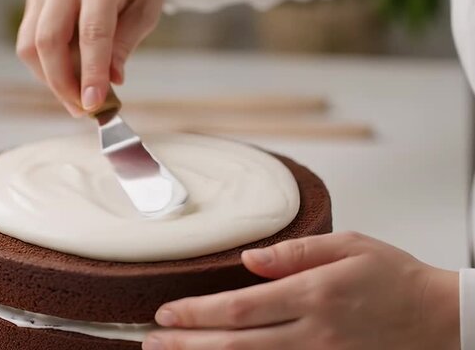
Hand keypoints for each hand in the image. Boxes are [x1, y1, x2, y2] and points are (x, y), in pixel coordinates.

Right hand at [16, 0, 163, 116]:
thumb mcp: (145, 5)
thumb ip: (126, 40)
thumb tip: (112, 79)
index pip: (91, 33)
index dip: (92, 72)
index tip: (94, 103)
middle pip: (49, 42)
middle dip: (64, 84)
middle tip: (83, 109)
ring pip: (31, 45)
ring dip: (51, 80)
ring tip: (75, 98)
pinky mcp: (34, 1)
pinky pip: (29, 41)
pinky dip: (46, 67)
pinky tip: (67, 77)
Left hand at [144, 232, 459, 349]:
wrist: (435, 317)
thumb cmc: (391, 276)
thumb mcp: (348, 245)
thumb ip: (296, 251)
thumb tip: (249, 257)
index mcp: (313, 295)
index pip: (241, 307)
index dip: (199, 314)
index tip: (167, 313)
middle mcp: (312, 333)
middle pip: (236, 345)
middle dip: (187, 344)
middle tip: (151, 340)